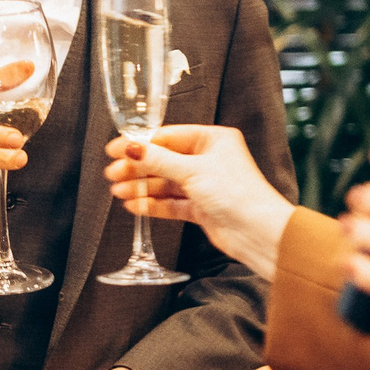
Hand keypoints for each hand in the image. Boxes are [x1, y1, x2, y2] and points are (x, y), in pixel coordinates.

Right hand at [104, 125, 295, 275]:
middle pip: (164, 160)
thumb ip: (158, 160)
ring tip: (118, 191)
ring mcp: (205, 184)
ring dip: (142, 187)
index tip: (115, 149)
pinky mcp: (201, 207)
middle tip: (113, 173)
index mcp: (212, 140)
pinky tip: (134, 205)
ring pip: (165, 182)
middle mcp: (208, 159)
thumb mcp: (192, 171)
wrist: (257, 232)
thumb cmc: (236, 193)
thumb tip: (130, 148)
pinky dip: (153, 203)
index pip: (168, 137)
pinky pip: (171, 202)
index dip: (139, 143)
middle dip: (137, 168)